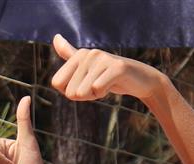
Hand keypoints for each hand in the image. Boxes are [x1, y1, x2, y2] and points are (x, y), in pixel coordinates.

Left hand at [50, 34, 167, 103]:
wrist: (138, 80)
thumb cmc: (108, 76)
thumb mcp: (86, 67)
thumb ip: (70, 54)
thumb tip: (56, 37)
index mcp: (79, 55)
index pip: (57, 83)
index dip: (71, 91)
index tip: (86, 84)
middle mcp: (89, 53)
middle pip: (70, 92)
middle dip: (84, 95)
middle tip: (99, 85)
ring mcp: (103, 58)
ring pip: (82, 92)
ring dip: (94, 95)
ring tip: (107, 84)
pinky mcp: (117, 67)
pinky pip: (97, 89)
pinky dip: (103, 93)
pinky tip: (113, 85)